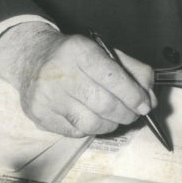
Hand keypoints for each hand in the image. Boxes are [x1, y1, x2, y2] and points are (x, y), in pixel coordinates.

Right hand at [0, 23, 154, 136]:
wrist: (31, 58)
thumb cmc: (75, 56)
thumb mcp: (103, 51)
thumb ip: (132, 71)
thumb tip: (150, 100)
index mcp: (79, 50)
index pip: (112, 77)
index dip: (133, 95)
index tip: (145, 105)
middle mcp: (60, 72)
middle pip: (104, 104)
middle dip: (126, 113)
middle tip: (133, 114)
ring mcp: (47, 97)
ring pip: (91, 123)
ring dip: (111, 125)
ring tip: (114, 118)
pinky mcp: (40, 116)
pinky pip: (76, 132)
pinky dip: (91, 129)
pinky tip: (92, 118)